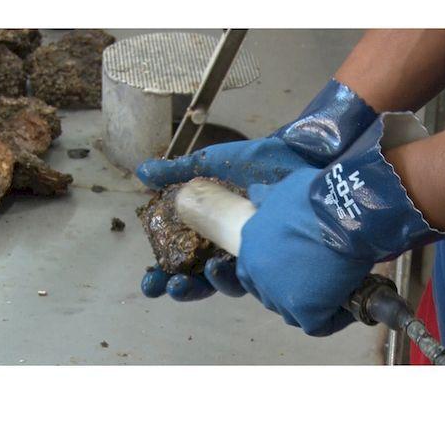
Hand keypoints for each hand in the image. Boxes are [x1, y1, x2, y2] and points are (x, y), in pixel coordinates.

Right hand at [138, 137, 309, 299]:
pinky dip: (233, 279)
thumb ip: (179, 171)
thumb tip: (141, 172)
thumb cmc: (262, 161)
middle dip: (180, 288)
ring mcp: (257, 254)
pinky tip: (219, 269)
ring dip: (203, 287)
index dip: (164, 274)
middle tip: (164, 286)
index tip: (149, 279)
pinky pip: (256, 281)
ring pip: (226, 285)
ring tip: (185, 282)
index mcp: (215, 228)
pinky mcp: (280, 259)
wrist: (303, 156)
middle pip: (201, 279)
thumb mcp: (214, 164)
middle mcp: (233, 246)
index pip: (185, 259)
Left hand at [236, 168, 370, 335]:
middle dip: (292, 291)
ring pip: (293, 312)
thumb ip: (267, 197)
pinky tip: (350, 301)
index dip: (274, 273)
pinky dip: (335, 317)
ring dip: (313, 305)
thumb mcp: (284, 189)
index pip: (252, 271)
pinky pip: (319, 324)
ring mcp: (277, 293)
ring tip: (337, 288)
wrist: (345, 209)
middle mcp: (256, 271)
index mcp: (249, 243)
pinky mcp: (303, 311)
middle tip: (319, 279)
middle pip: (270, 293)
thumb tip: (255, 194)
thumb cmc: (318, 196)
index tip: (297, 268)